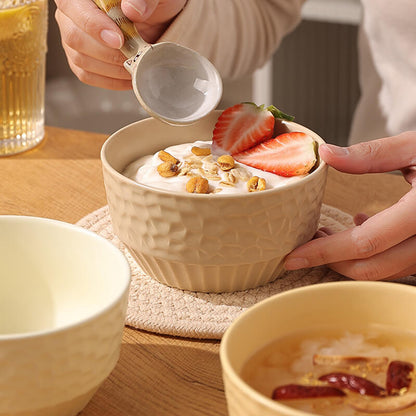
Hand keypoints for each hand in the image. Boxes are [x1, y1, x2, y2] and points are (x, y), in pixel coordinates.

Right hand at [54, 0, 186, 88]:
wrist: (157, 22)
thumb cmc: (150, 5)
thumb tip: (132, 10)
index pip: (72, 6)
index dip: (93, 25)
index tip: (118, 41)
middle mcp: (71, 15)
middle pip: (75, 37)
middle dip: (108, 53)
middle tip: (133, 56)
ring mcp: (75, 39)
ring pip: (81, 60)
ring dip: (112, 69)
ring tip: (135, 66)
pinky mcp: (82, 61)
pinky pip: (89, 76)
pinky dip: (111, 81)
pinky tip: (129, 78)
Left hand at [284, 132, 415, 279]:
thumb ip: (373, 154)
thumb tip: (327, 155)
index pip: (362, 244)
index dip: (322, 254)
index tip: (292, 257)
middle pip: (371, 268)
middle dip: (332, 262)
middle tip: (307, 244)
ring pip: (384, 271)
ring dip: (349, 258)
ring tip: (327, 234)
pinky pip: (400, 263)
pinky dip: (373, 253)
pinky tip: (362, 227)